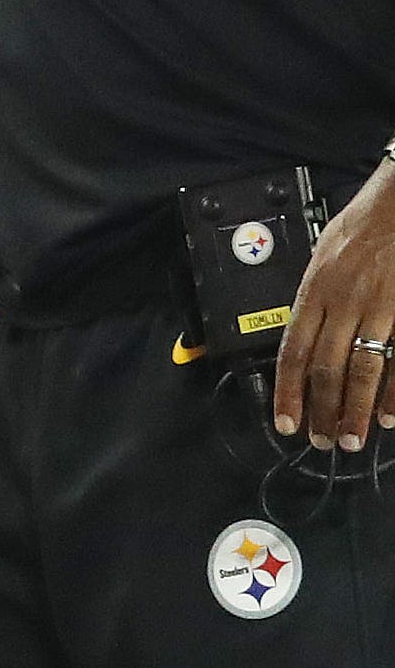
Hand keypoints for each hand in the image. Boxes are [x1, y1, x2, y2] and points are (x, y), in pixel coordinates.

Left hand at [273, 163, 394, 450]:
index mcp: (313, 290)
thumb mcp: (321, 255)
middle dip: (321, 409)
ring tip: (351, 440)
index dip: (287, 389)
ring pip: (361, 370)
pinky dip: (394, 392)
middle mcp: (340, 303)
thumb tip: (304, 333)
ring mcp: (377, 309)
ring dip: (355, 410)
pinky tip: (389, 417)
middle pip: (326, 367)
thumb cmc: (360, 226)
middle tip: (321, 441)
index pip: (292, 349)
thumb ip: (314, 297)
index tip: (285, 420)